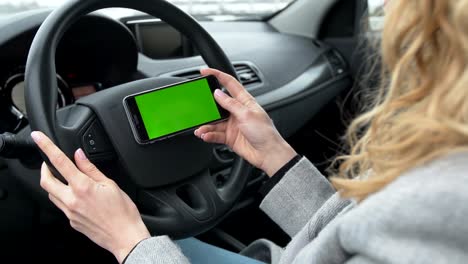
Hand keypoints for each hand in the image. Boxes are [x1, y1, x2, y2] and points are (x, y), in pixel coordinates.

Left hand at [31, 131, 149, 263]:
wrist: (124, 236)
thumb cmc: (123, 212)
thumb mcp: (110, 184)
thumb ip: (91, 169)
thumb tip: (80, 156)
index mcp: (82, 187)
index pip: (59, 162)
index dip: (46, 147)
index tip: (38, 138)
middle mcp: (72, 200)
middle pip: (45, 180)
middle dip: (43, 169)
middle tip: (48, 163)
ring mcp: (70, 212)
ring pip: (51, 194)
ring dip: (53, 183)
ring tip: (65, 179)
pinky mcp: (71, 221)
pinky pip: (61, 206)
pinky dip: (63, 197)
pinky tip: (76, 196)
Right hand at [195, 68, 296, 176]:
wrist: (268, 154)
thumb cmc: (265, 133)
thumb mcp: (247, 114)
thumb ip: (231, 104)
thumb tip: (217, 93)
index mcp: (245, 101)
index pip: (229, 83)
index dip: (217, 75)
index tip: (205, 71)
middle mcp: (237, 112)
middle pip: (218, 104)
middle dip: (207, 105)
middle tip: (197, 106)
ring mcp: (233, 124)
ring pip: (214, 121)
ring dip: (206, 125)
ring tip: (200, 129)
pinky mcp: (230, 137)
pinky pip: (215, 134)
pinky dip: (209, 134)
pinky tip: (205, 135)